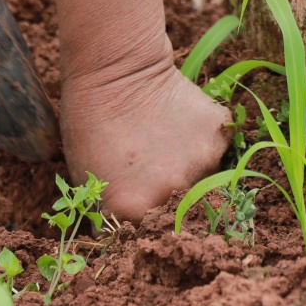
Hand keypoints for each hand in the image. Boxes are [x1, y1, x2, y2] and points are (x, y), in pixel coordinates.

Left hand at [49, 0, 227, 219]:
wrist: (116, 69)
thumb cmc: (91, 122)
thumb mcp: (86, 178)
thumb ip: (111, 213)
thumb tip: (128, 237)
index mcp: (134, 209)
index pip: (145, 235)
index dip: (141, 219)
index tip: (137, 200)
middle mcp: (173, 193)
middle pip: (182, 211)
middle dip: (170, 196)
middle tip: (152, 166)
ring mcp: (202, 163)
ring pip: (204, 179)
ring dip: (189, 167)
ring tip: (164, 142)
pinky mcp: (219, 133)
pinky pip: (218, 147)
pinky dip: (203, 140)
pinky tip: (180, 124)